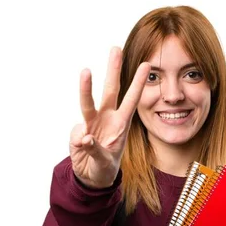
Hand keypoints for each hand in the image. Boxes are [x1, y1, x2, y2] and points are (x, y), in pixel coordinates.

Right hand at [69, 47, 150, 188]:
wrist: (91, 176)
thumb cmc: (105, 167)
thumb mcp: (105, 163)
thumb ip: (96, 150)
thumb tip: (85, 137)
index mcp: (120, 124)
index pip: (131, 100)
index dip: (138, 83)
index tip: (147, 65)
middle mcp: (106, 118)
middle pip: (110, 90)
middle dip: (113, 69)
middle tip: (115, 48)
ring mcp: (91, 123)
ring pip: (88, 101)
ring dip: (86, 86)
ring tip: (86, 71)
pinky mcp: (78, 131)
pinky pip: (77, 134)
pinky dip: (79, 143)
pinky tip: (83, 151)